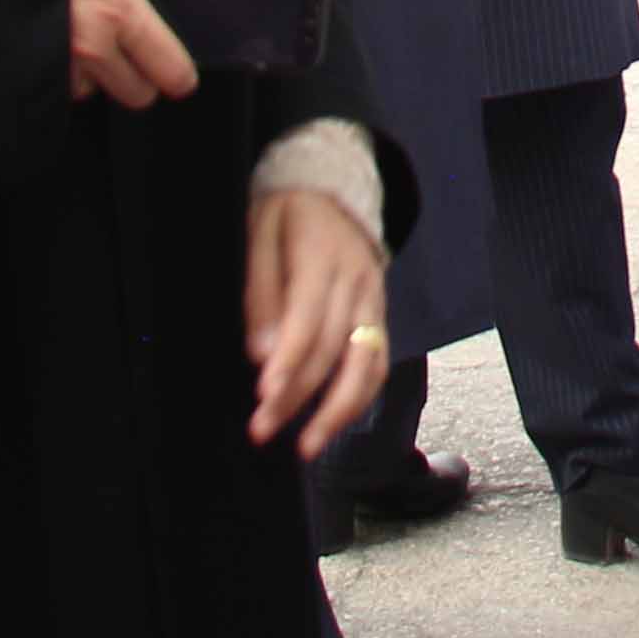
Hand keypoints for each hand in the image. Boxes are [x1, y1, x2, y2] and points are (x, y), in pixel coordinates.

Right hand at [54, 0, 196, 109]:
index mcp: (114, 7)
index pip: (166, 63)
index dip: (178, 71)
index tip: (179, 72)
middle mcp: (88, 51)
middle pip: (135, 92)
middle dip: (138, 77)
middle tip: (130, 53)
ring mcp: (51, 73)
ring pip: (89, 91)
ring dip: (91, 75)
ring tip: (80, 40)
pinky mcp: (17, 82)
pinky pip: (49, 92)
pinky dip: (53, 76)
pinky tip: (43, 45)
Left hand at [242, 186, 390, 455]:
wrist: (334, 191)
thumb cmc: (287, 214)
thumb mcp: (259, 233)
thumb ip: (260, 292)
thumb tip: (260, 355)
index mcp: (322, 256)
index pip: (308, 319)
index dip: (289, 361)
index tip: (264, 396)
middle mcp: (357, 281)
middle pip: (333, 348)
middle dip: (299, 396)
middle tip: (264, 430)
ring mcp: (374, 300)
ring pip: (367, 363)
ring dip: (338, 411)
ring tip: (308, 446)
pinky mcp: (380, 315)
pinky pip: (378, 362)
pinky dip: (360, 397)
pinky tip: (333, 422)